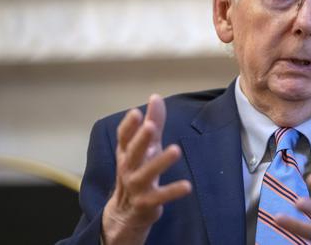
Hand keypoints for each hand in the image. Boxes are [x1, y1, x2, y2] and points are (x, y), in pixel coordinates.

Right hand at [102, 94, 191, 244]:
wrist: (126, 213)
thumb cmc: (139, 171)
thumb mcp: (147, 147)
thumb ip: (153, 122)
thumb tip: (155, 96)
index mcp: (126, 153)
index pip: (124, 138)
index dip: (129, 126)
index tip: (136, 112)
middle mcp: (128, 169)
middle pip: (133, 153)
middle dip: (141, 140)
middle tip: (151, 127)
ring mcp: (136, 187)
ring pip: (146, 173)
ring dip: (160, 162)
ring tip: (176, 150)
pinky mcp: (146, 203)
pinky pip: (160, 196)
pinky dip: (172, 191)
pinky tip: (187, 186)